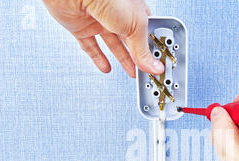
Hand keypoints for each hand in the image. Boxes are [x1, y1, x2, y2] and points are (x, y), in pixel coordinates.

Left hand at [43, 0, 163, 76]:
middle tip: (145, 71)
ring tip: (131, 72)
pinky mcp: (81, 28)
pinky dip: (98, 58)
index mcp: (134, 10)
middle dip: (138, 57)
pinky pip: (90, 46)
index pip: (146, 31)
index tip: (157, 62)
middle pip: (130, 41)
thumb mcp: (135, 25)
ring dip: (123, 60)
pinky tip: (106, 67)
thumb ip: (143, 50)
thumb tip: (154, 67)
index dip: (152, 47)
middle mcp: (117, 15)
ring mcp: (99, 21)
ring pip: (113, 45)